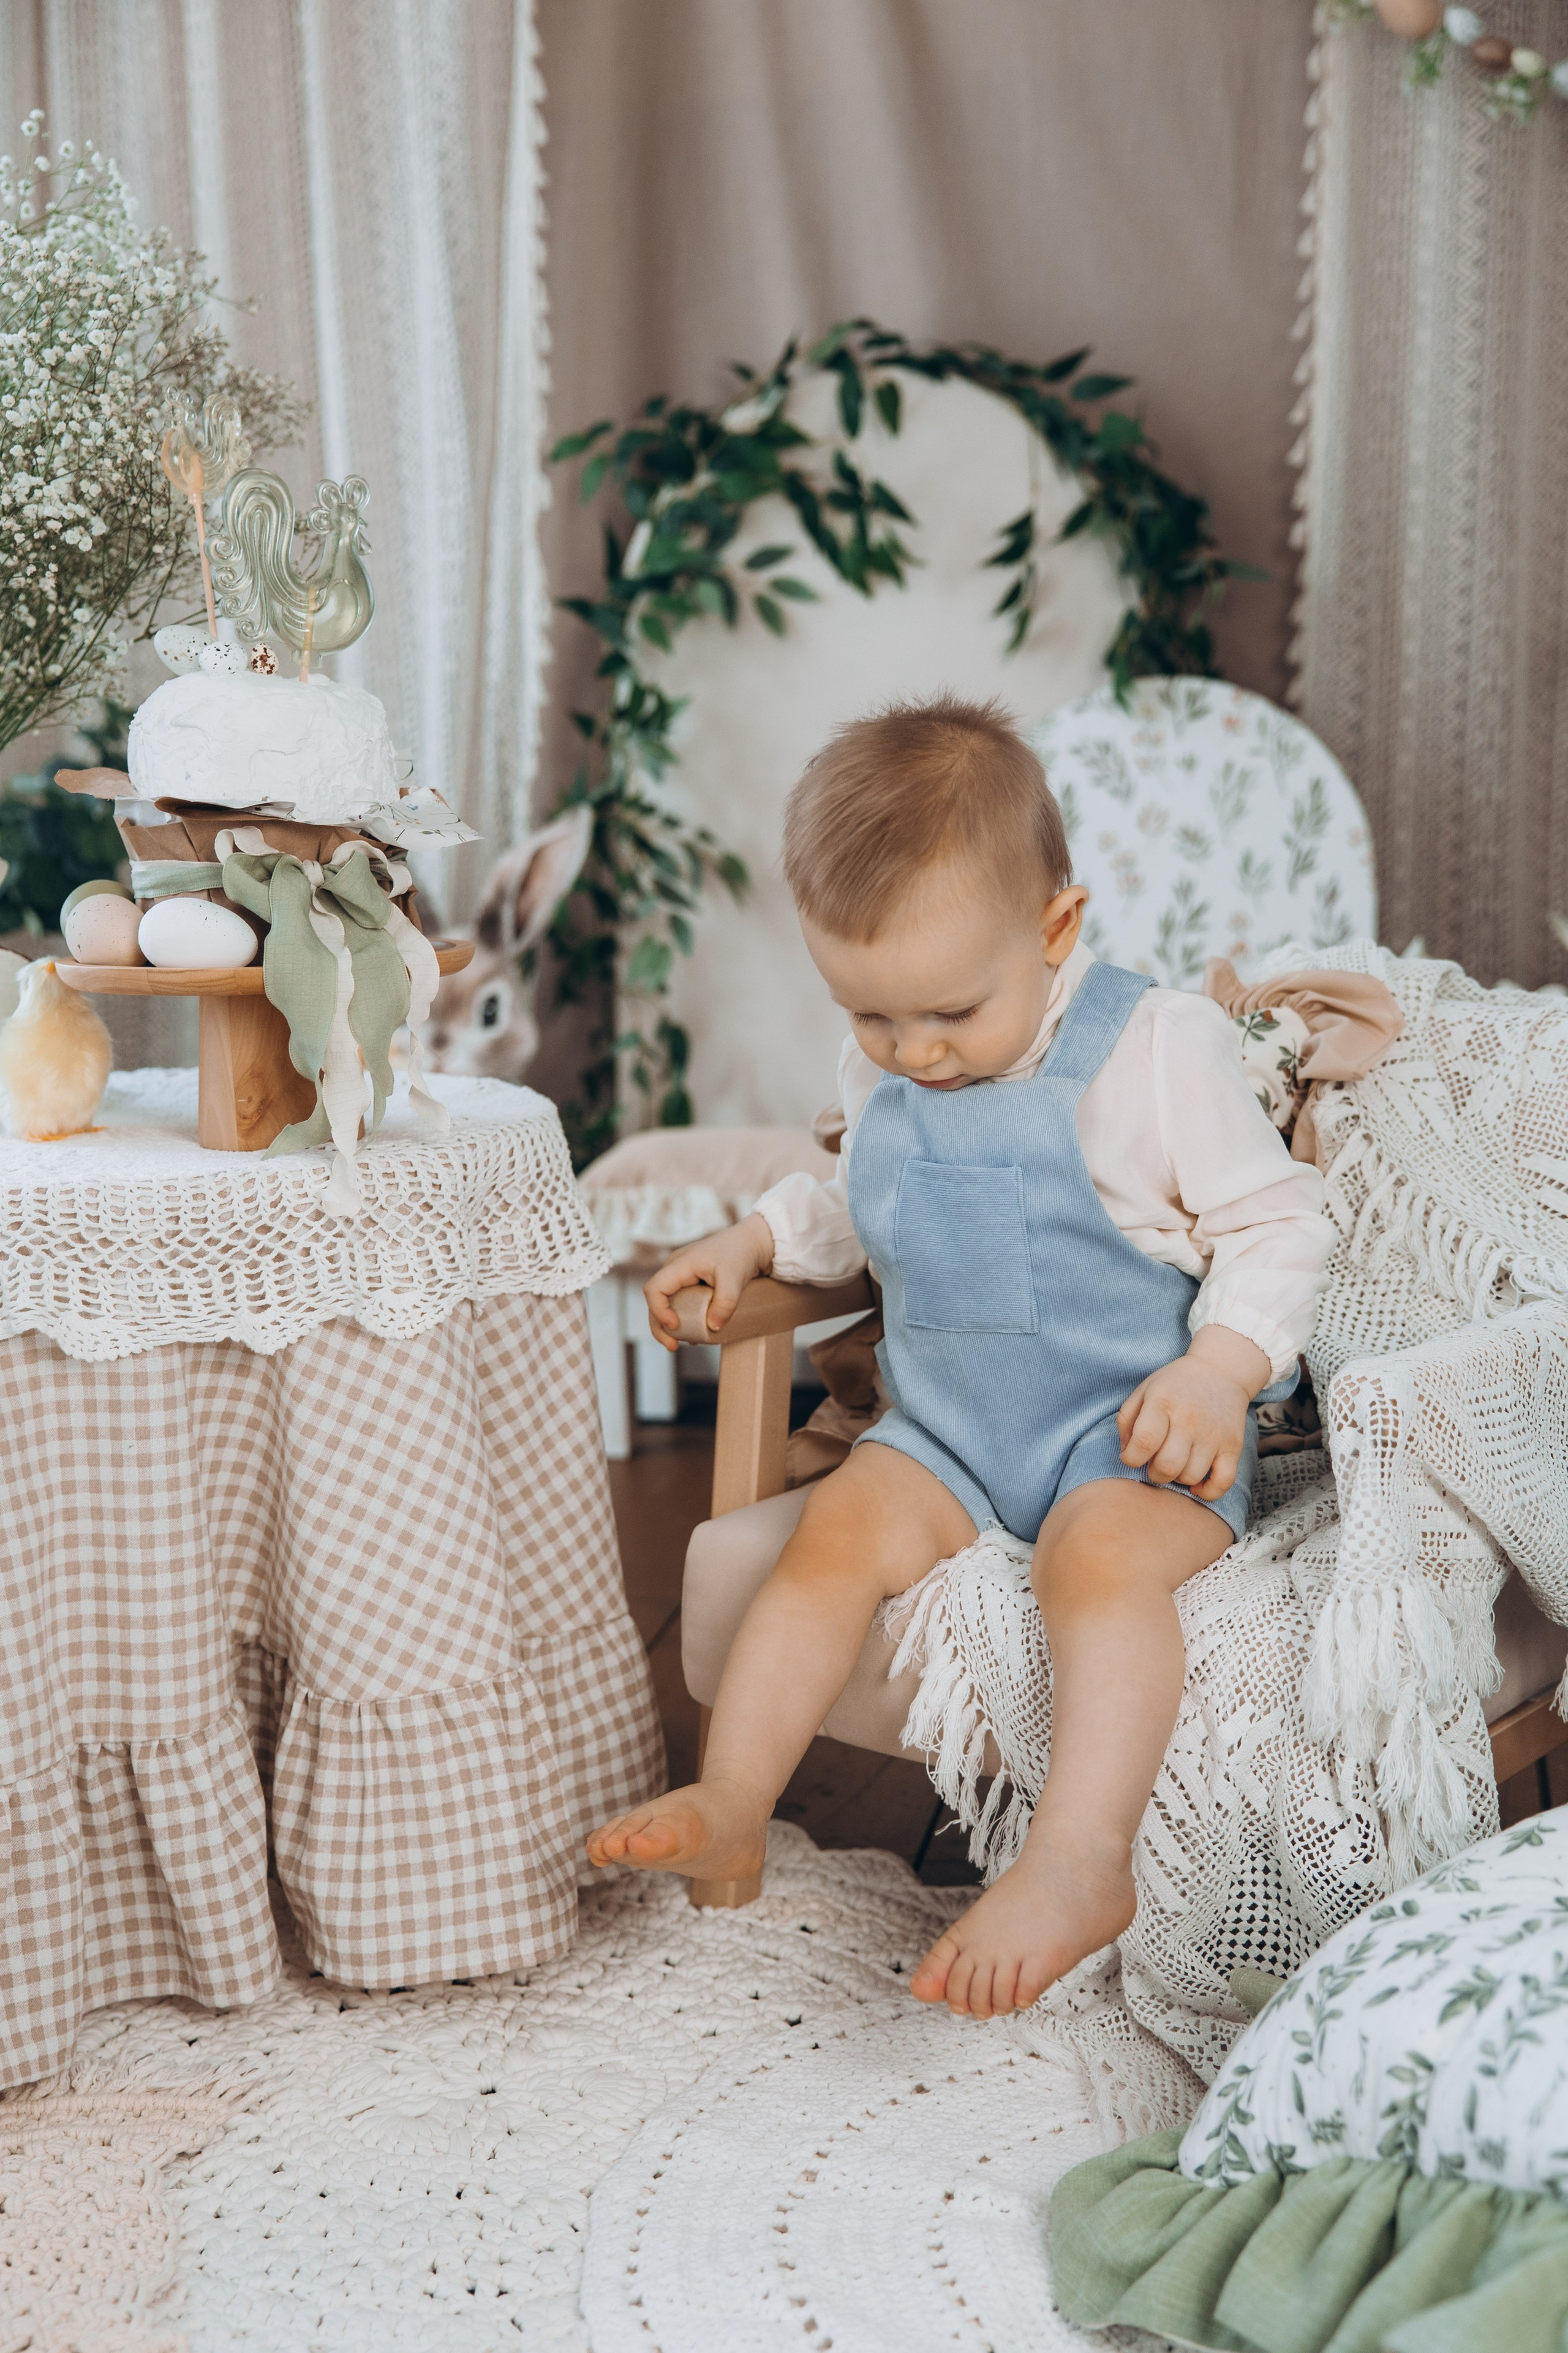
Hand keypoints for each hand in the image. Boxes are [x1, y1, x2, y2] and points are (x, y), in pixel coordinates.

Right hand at [643, 1212, 775, 1352]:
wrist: (753, 1242)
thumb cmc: (741, 1253)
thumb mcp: (735, 1278)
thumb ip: (725, 1302)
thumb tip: (713, 1328)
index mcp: (680, 1264)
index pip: (654, 1289)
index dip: (659, 1311)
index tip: (675, 1326)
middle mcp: (675, 1268)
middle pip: (655, 1299)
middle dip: (659, 1325)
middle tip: (673, 1347)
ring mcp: (681, 1274)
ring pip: (665, 1301)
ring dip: (668, 1324)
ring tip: (680, 1343)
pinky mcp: (691, 1281)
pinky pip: (678, 1300)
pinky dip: (681, 1317)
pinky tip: (693, 1333)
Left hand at [1116, 1326, 1271, 1501]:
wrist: (1220, 1371)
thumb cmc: (1174, 1386)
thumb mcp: (1144, 1391)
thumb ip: (1127, 1421)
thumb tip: (1127, 1454)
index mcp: (1163, 1403)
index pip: (1144, 1442)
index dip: (1131, 1458)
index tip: (1132, 1456)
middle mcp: (1190, 1420)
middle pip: (1167, 1466)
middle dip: (1154, 1473)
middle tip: (1155, 1462)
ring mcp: (1214, 1435)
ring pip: (1191, 1477)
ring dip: (1177, 1479)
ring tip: (1176, 1463)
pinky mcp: (1233, 1447)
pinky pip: (1222, 1482)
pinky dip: (1207, 1492)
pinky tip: (1197, 1483)